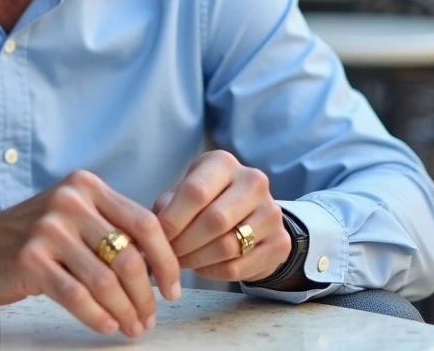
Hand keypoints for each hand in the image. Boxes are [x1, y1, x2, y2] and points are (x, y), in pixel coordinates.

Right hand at [0, 171, 180, 336]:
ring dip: (124, 311)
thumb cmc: (34, 236)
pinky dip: (97, 316)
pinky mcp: (30, 260)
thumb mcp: (74, 215)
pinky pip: (76, 296)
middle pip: (128, 257)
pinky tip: (106, 325)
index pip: (145, 223)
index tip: (172, 289)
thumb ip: (111, 227)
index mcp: (87, 187)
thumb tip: (160, 262)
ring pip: (105, 282)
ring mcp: (48, 230)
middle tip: (149, 317)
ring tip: (131, 326)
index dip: (166, 261)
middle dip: (145, 296)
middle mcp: (69, 202)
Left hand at [153, 150, 288, 283]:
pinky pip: (238, 267)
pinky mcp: (280, 243)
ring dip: (196, 259)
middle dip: (184, 242)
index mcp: (224, 163)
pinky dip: (212, 271)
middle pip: (214, 220)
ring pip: (227, 246)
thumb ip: (168, 204)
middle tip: (167, 254)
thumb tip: (153, 228)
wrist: (253, 214)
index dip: (172, 219)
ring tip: (181, 261)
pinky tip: (201, 266)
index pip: (195, 192)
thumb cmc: (208, 199)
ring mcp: (271, 212)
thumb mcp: (186, 190)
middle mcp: (253, 182)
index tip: (156, 236)